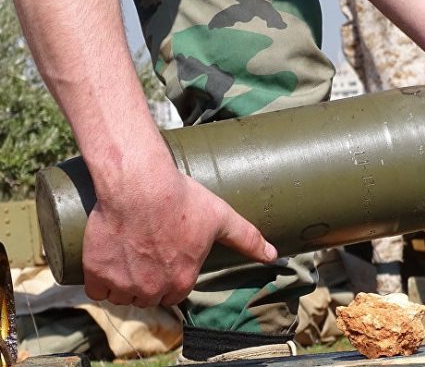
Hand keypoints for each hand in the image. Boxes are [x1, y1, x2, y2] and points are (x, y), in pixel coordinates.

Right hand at [82, 154, 276, 306]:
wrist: (138, 184)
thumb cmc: (182, 199)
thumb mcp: (221, 217)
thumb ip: (248, 238)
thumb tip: (274, 254)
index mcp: (181, 280)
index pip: (175, 293)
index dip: (172, 277)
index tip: (167, 259)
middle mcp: (152, 288)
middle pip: (148, 295)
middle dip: (149, 282)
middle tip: (148, 256)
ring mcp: (122, 282)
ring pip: (122, 295)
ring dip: (125, 284)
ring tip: (129, 258)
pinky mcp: (96, 271)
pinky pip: (97, 291)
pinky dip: (100, 281)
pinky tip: (108, 265)